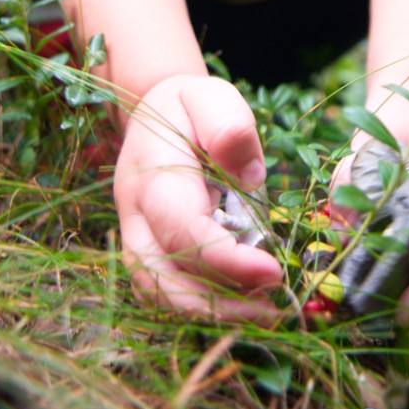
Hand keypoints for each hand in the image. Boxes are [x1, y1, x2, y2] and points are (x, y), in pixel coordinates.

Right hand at [113, 74, 282, 321]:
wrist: (155, 112)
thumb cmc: (190, 106)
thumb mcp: (212, 96)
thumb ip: (229, 126)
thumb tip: (249, 177)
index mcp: (152, 176)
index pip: (182, 230)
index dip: (225, 259)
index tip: (272, 272)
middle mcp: (135, 216)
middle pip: (159, 278)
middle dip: (216, 304)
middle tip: (273, 310)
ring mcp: (138, 238)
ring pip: (160, 294)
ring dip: (211, 312)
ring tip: (266, 312)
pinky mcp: (150, 253)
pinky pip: (169, 291)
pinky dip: (205, 306)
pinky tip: (247, 302)